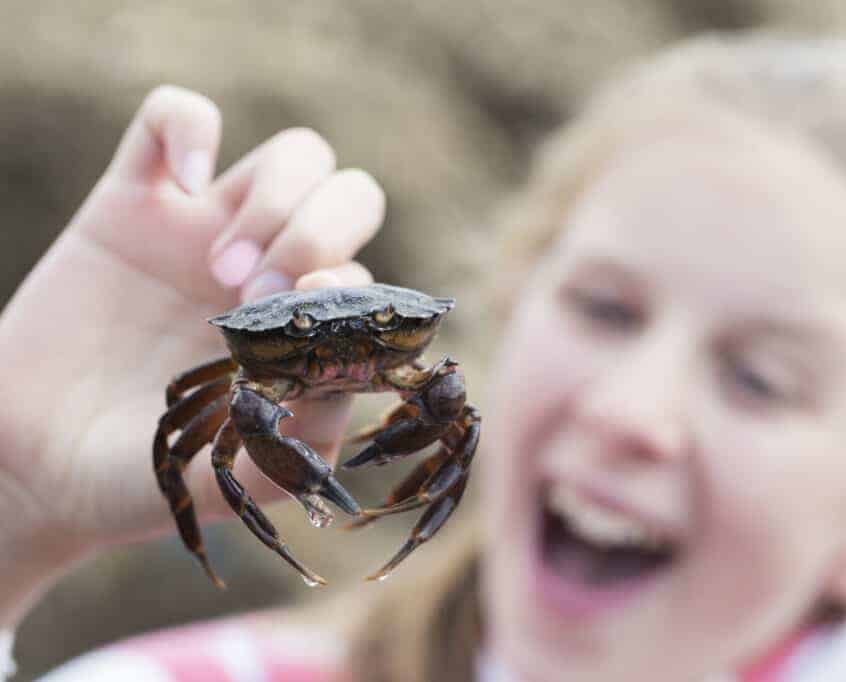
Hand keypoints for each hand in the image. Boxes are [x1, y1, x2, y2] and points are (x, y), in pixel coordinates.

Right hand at [0, 86, 385, 585]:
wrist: (34, 466)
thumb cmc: (139, 475)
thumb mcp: (231, 477)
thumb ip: (301, 440)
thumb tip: (350, 373)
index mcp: (307, 330)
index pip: (370, 274)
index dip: (352, 283)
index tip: (302, 314)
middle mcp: (274, 274)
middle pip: (351, 196)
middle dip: (318, 233)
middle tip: (252, 296)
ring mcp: (209, 232)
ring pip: (298, 155)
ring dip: (276, 198)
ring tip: (219, 268)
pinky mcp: (134, 203)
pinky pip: (174, 116)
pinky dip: (190, 125)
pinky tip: (184, 180)